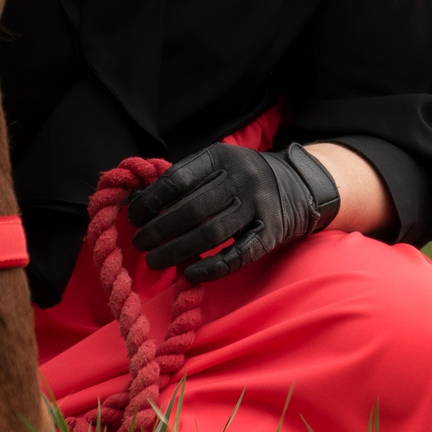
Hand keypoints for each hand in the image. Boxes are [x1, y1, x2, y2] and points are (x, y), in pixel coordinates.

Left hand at [127, 142, 342, 282]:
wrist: (297, 186)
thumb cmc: (241, 178)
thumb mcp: (217, 165)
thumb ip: (184, 178)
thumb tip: (138, 202)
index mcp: (222, 157)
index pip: (178, 179)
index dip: (151, 200)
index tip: (134, 216)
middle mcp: (242, 179)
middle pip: (192, 208)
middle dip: (159, 229)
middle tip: (140, 243)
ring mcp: (258, 206)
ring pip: (211, 233)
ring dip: (177, 250)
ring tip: (155, 260)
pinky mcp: (270, 233)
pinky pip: (238, 255)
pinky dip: (212, 267)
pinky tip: (191, 274)